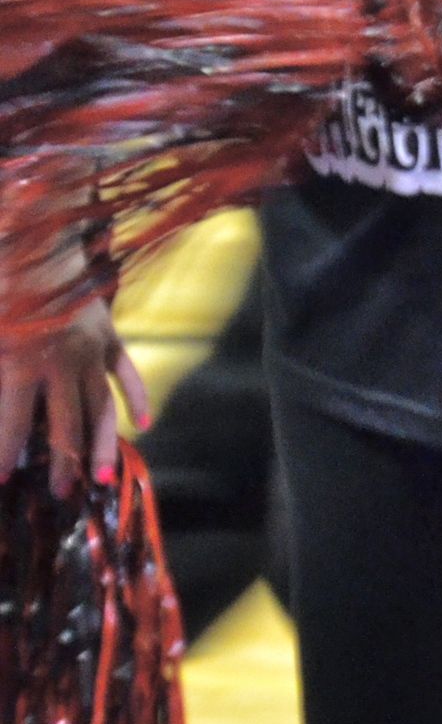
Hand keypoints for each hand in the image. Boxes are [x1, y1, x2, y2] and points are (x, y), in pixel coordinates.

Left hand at [0, 291, 150, 494]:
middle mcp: (62, 364)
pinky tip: (144, 423)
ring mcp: (91, 349)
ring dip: (102, 444)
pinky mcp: (108, 332)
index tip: (1, 479)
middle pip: (66, 426)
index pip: (13, 424)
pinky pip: (126, 372)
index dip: (5, 453)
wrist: (36, 232)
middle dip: (61, 461)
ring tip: (102, 477)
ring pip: (101, 407)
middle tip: (59, 491)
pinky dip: (137, 397)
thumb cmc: (1, 280)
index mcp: (21, 363)